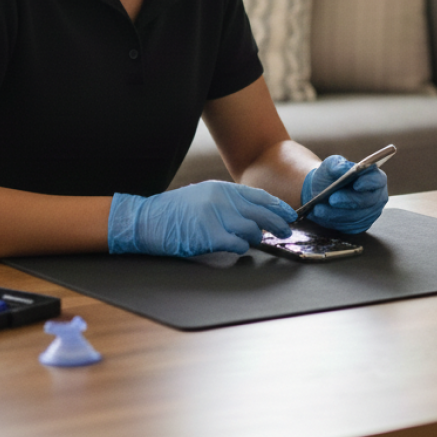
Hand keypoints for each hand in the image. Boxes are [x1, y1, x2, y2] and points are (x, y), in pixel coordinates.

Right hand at [108, 181, 295, 256]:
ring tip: (256, 241)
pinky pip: (236, 244)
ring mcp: (215, 217)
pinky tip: (239, 247)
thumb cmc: (175, 212)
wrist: (147, 220)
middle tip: (286, 232)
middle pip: (260, 212)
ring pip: (251, 229)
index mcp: (221, 189)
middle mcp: (221, 200)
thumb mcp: (204, 197)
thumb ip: (228, 202)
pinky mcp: (209, 236)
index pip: (258, 196)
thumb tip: (255, 213)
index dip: (277, 206)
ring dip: (256, 237)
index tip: (290, 215)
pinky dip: (241, 247)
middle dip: (277, 224)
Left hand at [301, 155, 387, 233]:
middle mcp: (377, 197)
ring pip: (355, 216)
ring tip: (319, 208)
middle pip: (368, 201)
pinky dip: (333, 220)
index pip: (378, 180)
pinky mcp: (359, 226)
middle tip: (332, 198)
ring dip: (336, 212)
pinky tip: (321, 214)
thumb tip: (347, 168)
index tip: (356, 184)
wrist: (321, 191)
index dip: (369, 182)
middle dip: (349, 200)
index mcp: (375, 177)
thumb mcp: (331, 164)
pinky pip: (348, 226)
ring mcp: (370, 214)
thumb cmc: (330, 174)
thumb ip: (339, 164)